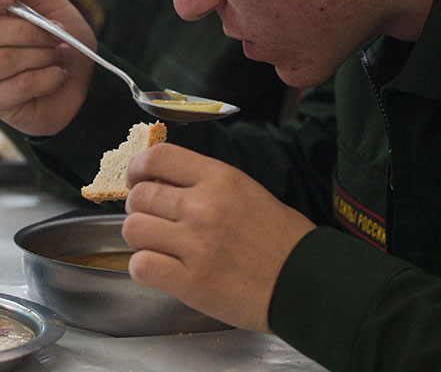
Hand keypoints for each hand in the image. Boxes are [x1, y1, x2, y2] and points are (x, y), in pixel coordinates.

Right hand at [0, 0, 94, 135]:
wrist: (85, 81)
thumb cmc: (63, 39)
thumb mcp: (49, 4)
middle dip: (31, 32)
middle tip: (57, 34)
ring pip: (4, 61)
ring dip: (43, 56)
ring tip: (58, 56)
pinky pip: (19, 85)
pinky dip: (48, 77)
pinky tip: (57, 76)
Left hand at [123, 144, 315, 332]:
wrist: (306, 283)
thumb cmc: (282, 241)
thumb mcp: (247, 191)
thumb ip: (205, 184)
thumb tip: (161, 182)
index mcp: (220, 178)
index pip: (158, 157)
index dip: (138, 169)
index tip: (137, 180)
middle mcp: (204, 206)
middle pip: (139, 196)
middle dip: (139, 209)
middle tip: (152, 221)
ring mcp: (196, 244)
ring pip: (133, 229)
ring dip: (140, 239)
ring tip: (159, 247)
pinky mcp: (191, 281)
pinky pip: (141, 266)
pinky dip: (144, 268)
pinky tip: (161, 270)